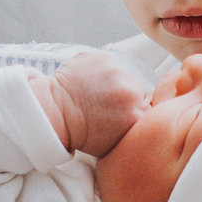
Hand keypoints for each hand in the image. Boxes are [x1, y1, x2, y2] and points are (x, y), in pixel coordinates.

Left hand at [33, 49, 151, 158]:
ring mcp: (116, 72)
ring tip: (93, 92)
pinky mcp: (102, 58)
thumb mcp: (116, 142)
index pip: (147, 105)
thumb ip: (134, 129)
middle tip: (105, 103)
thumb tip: (143, 123)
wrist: (54, 115)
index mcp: (139, 114)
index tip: (122, 110)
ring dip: (111, 80)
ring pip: (121, 74)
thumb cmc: (82, 133)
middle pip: (136, 89)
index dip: (133, 107)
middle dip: (124, 94)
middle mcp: (131, 91)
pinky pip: (105, 63)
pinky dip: (96, 69)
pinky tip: (85, 81)